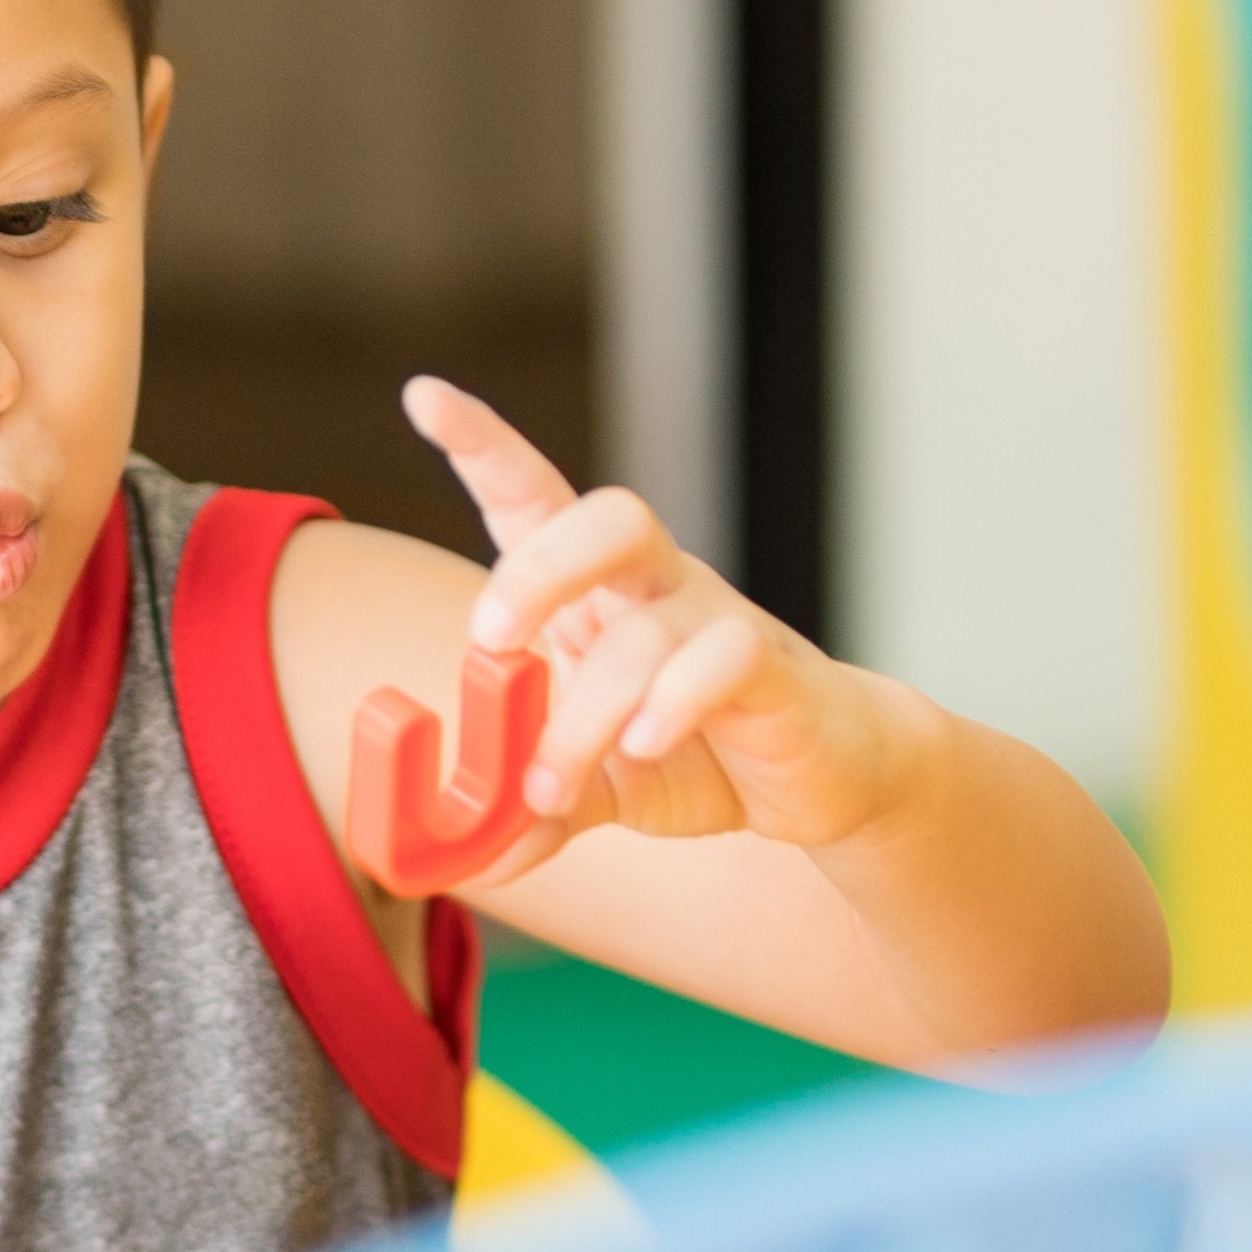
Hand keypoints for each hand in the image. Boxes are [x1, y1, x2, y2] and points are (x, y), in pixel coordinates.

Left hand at [408, 378, 934, 882]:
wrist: (827, 780)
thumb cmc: (701, 755)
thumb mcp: (600, 789)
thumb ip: (532, 809)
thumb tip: (463, 854)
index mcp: (595, 595)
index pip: (536, 498)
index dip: (483, 444)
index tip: (424, 397)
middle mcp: (654, 587)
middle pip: (606, 516)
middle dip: (537, 568)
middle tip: (490, 637)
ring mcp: (717, 619)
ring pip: (647, 626)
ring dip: (584, 712)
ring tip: (553, 786)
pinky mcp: (774, 668)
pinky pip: (726, 656)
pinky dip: (675, 701)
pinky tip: (647, 748)